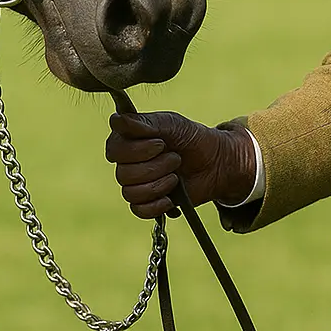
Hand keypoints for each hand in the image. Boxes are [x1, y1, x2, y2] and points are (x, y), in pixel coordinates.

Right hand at [104, 112, 256, 218]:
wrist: (216, 163)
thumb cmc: (191, 138)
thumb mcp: (170, 124)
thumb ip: (143, 123)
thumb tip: (115, 120)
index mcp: (127, 139)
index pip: (114, 150)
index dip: (137, 150)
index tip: (161, 144)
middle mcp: (126, 162)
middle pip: (122, 174)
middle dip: (154, 167)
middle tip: (175, 158)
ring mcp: (136, 183)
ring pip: (130, 193)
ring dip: (158, 185)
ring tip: (176, 177)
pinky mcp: (147, 203)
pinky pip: (139, 210)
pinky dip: (157, 205)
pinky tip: (171, 197)